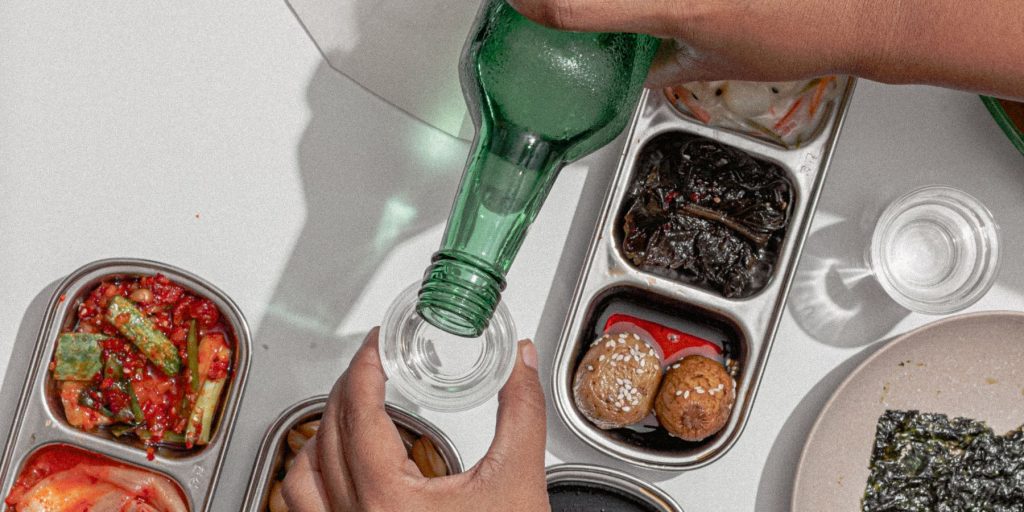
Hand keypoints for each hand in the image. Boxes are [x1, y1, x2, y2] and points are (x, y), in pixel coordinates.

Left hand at [282, 328, 550, 511]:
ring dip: (320, 430)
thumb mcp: (519, 482)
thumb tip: (523, 362)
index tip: (378, 344)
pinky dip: (309, 477)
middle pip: (327, 432)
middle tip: (374, 363)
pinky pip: (302, 509)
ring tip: (348, 407)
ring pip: (300, 473)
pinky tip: (331, 464)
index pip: (359, 411)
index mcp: (388, 500)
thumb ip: (521, 411)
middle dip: (349, 386)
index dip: (366, 366)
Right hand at [505, 0, 1023, 98]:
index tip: (528, 5)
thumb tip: (647, 67)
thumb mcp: (727, 64)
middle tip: (574, 11)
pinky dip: (671, 6)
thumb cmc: (813, 31)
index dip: (534, 3)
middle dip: (573, 4)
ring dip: (630, 9)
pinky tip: (695, 11)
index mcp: (675, 6)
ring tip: (659, 16)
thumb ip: (671, 63)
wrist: (876, 1)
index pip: (570, 3)